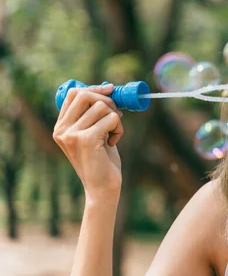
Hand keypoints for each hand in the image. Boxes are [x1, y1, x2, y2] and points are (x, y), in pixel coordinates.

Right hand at [53, 84, 123, 201]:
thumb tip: (108, 88)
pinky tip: (114, 142)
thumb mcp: (94, 133)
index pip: (73, 93)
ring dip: (116, 117)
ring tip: (114, 134)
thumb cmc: (101, 160)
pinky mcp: (87, 139)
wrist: (102, 187)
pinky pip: (112, 118)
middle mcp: (62, 129)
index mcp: (61, 127)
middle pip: (85, 95)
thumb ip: (94, 114)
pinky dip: (119, 128)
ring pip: (102, 106)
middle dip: (107, 100)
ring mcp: (72, 134)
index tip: (110, 90)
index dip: (94, 88)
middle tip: (117, 116)